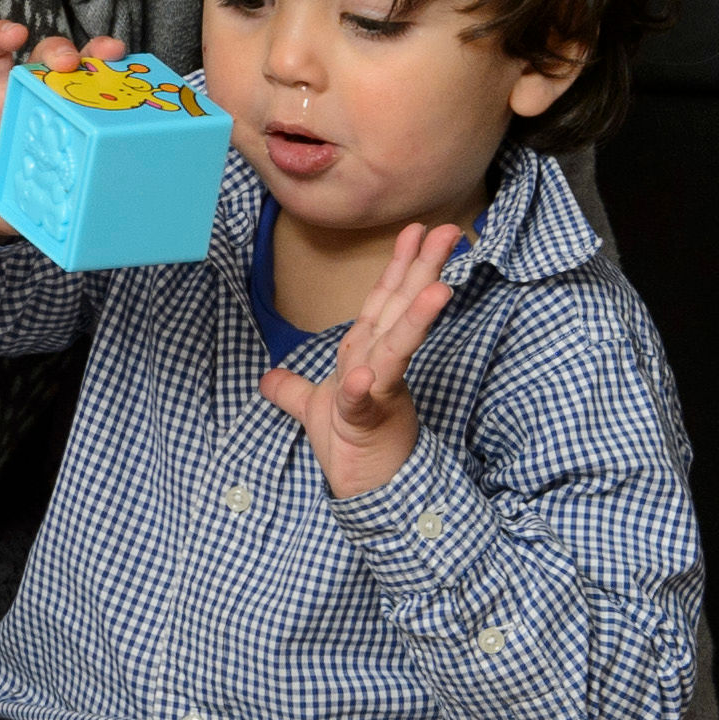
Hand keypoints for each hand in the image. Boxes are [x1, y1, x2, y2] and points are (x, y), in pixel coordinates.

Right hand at [0, 23, 124, 241]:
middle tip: (66, 61)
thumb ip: (79, 195)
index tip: (112, 51)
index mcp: (60, 108)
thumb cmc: (26, 190)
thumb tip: (109, 212)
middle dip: (56, 49)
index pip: (83, 72)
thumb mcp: (59, 192)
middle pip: (41, 55)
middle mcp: (28, 95)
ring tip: (10, 33)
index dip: (98, 56)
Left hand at [260, 219, 454, 499]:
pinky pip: (362, 402)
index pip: (383, 299)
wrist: (363, 490)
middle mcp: (377, 363)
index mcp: (364, 352)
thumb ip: (293, 389)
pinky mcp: (369, 422)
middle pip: (400, 308)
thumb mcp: (313, 410)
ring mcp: (378, 391)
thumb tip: (268, 378)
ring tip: (437, 289)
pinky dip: (360, 389)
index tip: (417, 230)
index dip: (398, 264)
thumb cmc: (349, 446)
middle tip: (450, 232)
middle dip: (424, 270)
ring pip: (396, 347)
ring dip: (415, 318)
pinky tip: (363, 377)